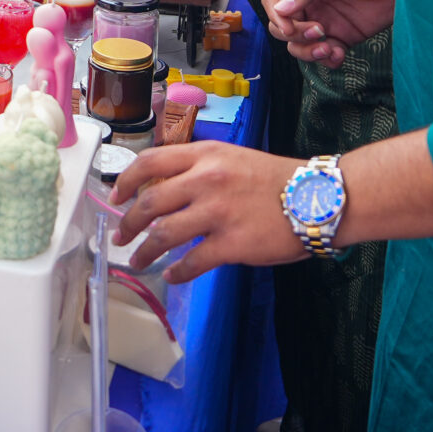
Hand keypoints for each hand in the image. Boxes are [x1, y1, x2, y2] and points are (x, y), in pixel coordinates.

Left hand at [108, 143, 306, 278]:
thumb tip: (164, 190)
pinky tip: (172, 275)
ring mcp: (218, 212)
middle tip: (119, 237)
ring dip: (145, 251)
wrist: (317, 198)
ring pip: (164, 234)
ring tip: (137, 261)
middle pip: (150, 202)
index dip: (125, 182)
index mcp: (204, 155)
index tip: (115, 198)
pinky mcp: (233, 244)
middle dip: (127, 223)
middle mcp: (206, 180)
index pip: (149, 162)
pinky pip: (193, 262)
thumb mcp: (230, 158)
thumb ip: (197, 169)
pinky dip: (177, 272)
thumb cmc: (274, 179)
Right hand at [264, 0, 399, 67]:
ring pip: (299, 44)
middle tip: (319, 31)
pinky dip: (328, 59)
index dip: (275, 15)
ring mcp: (323, 18)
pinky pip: (326, 53)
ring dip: (308, 51)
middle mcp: (307, 0)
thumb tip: (280, 10)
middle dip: (295, 35)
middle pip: (282, 26)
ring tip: (328, 48)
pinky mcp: (342, 34)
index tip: (289, 26)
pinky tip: (339, 53)